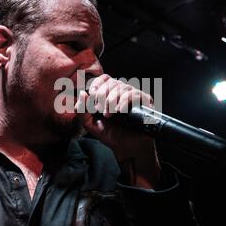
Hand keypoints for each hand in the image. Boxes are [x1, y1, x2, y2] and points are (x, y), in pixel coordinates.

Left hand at [74, 74, 160, 188]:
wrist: (126, 147)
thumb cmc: (109, 134)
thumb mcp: (89, 124)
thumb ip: (81, 110)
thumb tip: (82, 93)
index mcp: (110, 93)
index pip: (104, 78)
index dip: (97, 85)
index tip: (92, 95)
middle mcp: (122, 91)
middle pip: (112, 82)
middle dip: (102, 96)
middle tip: (100, 111)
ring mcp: (134, 95)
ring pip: (122, 87)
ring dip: (112, 100)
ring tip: (109, 115)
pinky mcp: (144, 101)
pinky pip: (133, 94)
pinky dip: (124, 102)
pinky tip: (119, 111)